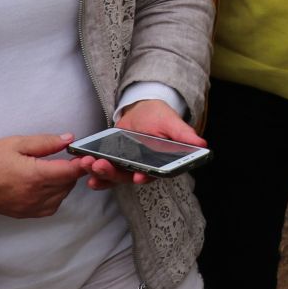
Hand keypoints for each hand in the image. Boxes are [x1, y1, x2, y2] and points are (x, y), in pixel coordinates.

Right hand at [0, 133, 92, 217]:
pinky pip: (50, 208)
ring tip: (54, 170)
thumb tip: (70, 139)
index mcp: (33, 176)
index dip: (82, 164)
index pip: (69, 173)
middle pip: (67, 185)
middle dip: (72, 172)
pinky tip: (47, 185)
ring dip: (64, 184)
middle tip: (68, 159)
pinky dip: (55, 197)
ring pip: (61, 197)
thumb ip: (46, 142)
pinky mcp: (24, 214)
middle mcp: (34, 196)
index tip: (89, 156)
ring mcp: (29, 208)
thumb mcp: (18, 143)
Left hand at [85, 100, 205, 190]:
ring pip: (113, 175)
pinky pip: (102, 171)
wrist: (142, 110)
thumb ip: (183, 134)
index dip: (145, 177)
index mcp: (158, 163)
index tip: (138, 177)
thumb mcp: (172, 122)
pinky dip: (93, 172)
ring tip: (89, 163)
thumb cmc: (160, 116)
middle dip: (113, 174)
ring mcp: (126, 166)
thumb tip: (203, 144)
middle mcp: (142, 169)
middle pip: (127, 177)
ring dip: (100, 172)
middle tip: (101, 166)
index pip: (153, 174)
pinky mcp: (113, 161)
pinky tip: (84, 166)